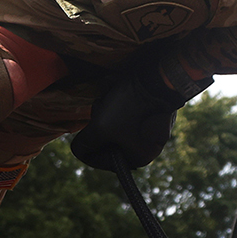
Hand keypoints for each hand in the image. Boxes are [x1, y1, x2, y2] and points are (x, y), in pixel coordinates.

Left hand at [68, 68, 205, 172]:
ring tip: (109, 99)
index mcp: (139, 158)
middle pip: (109, 142)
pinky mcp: (151, 112)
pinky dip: (117, 105)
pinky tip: (116, 93)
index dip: (88, 147)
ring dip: (106, 113)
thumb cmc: (129, 106)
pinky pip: (126, 114)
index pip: (102, 160)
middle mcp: (148, 147)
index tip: (87, 129)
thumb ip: (85, 144)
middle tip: (100, 110)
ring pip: (115, 126)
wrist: (158, 77)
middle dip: (99, 126)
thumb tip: (78, 151)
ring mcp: (150, 129)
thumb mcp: (99, 128)